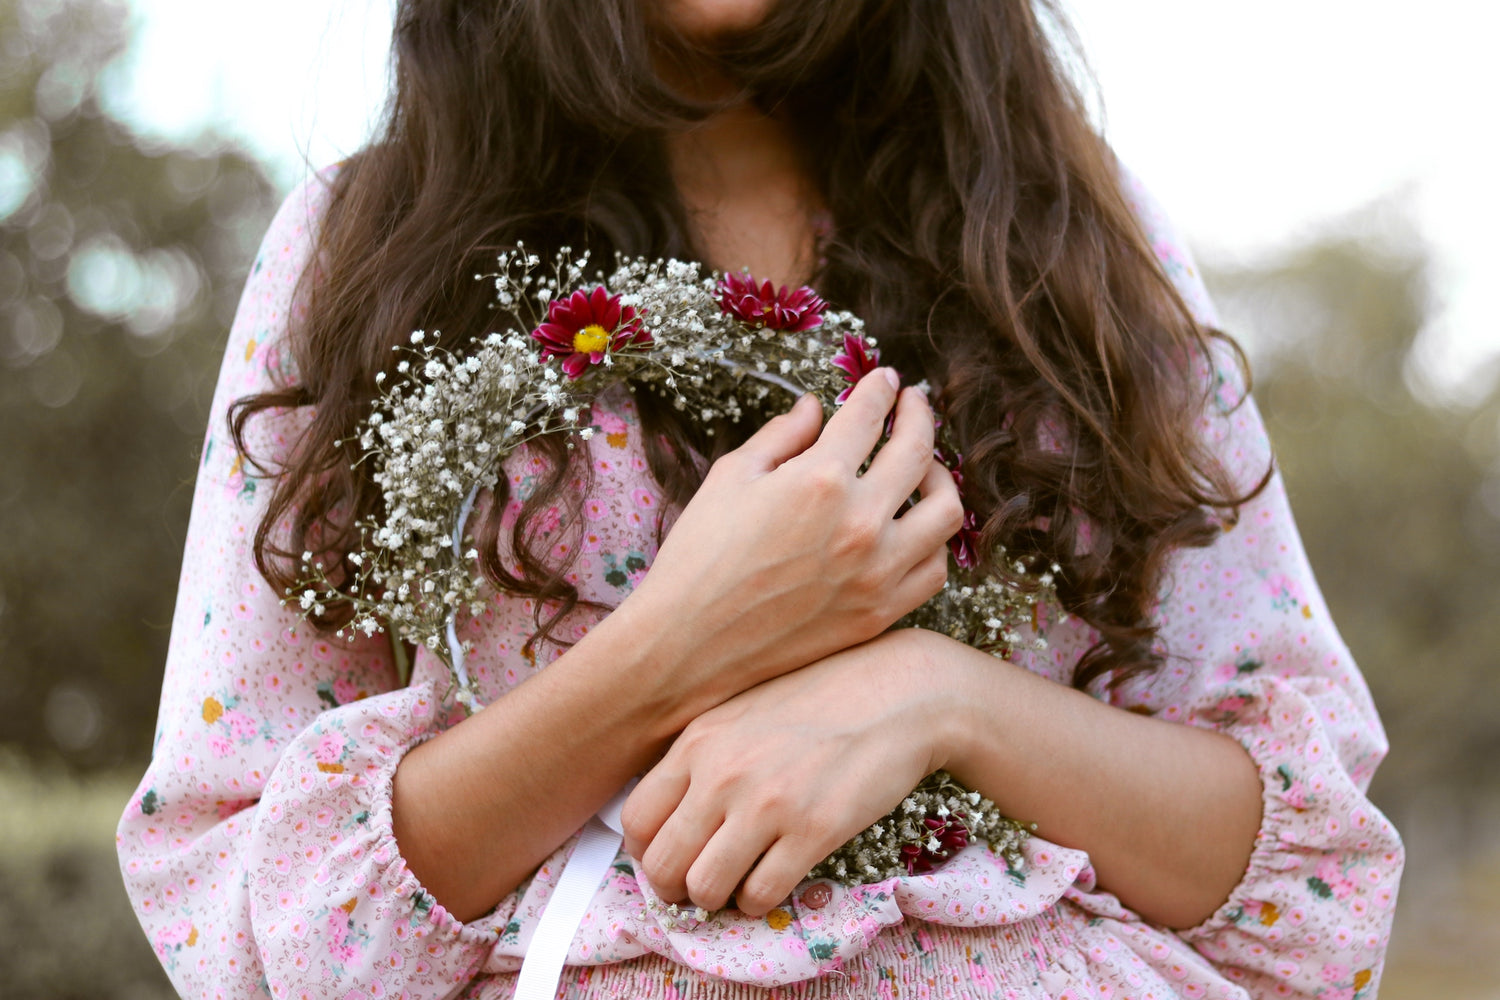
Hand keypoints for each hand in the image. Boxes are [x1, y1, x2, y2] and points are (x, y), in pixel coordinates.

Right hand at [617, 369, 964, 724]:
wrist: (689, 645)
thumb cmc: (700, 557)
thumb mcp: (732, 479)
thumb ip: (782, 436)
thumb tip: (816, 408)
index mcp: (819, 479)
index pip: (868, 416)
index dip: (879, 389)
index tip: (885, 379)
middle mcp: (861, 522)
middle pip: (918, 452)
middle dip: (919, 416)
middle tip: (913, 404)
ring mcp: (878, 572)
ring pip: (945, 511)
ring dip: (938, 478)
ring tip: (922, 469)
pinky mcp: (880, 613)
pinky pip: (933, 569)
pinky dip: (931, 542)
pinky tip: (913, 529)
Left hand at [619, 629, 957, 915]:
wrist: (899, 692)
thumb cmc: (822, 699)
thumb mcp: (743, 710)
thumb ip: (702, 754)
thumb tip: (669, 817)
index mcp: (699, 740)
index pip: (636, 819)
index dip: (647, 852)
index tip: (671, 858)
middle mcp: (723, 773)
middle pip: (662, 865)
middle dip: (675, 888)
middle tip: (700, 885)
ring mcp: (767, 804)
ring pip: (704, 889)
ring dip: (717, 899)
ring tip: (738, 883)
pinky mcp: (813, 831)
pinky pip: (760, 896)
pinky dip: (760, 901)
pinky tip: (774, 879)